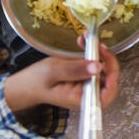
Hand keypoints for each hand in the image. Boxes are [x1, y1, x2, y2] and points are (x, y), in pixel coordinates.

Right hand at [4, 41, 120, 113]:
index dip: (112, 76)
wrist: (27, 83)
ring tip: (88, 38)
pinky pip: (94, 65)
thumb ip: (75, 70)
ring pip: (103, 70)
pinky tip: (83, 41)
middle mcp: (88, 95)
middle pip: (109, 80)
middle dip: (106, 59)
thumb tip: (97, 67)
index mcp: (81, 100)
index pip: (107, 94)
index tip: (105, 58)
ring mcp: (87, 87)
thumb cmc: (36, 81)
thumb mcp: (54, 72)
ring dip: (98, 52)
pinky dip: (91, 53)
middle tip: (97, 44)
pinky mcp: (85, 78)